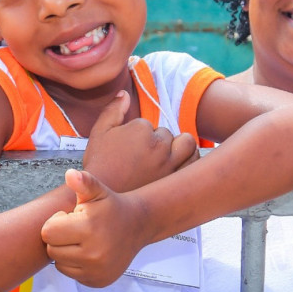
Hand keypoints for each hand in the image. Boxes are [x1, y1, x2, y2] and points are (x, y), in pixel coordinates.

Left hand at [41, 169, 147, 287]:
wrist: (137, 226)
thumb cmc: (111, 207)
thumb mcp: (97, 191)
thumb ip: (83, 182)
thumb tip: (71, 174)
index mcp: (89, 228)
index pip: (48, 232)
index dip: (55, 222)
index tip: (69, 216)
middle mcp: (93, 253)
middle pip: (51, 250)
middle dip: (59, 238)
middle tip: (76, 229)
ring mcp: (97, 270)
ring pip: (59, 264)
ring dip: (65, 252)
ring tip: (81, 240)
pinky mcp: (98, 281)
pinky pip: (71, 274)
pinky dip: (74, 264)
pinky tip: (88, 252)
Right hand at [82, 91, 198, 193]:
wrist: (101, 197)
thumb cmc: (99, 166)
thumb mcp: (99, 134)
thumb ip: (113, 111)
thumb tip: (124, 94)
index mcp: (141, 129)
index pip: (147, 125)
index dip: (137, 136)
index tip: (128, 151)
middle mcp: (159, 145)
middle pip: (167, 134)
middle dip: (157, 142)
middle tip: (143, 158)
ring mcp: (170, 163)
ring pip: (186, 143)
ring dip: (178, 147)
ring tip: (164, 157)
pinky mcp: (176, 179)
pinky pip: (193, 162)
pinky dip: (188, 160)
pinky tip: (177, 165)